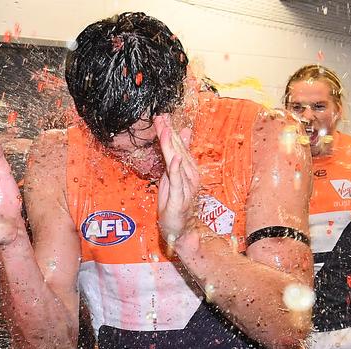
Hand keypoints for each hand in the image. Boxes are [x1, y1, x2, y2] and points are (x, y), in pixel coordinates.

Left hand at [155, 114, 198, 245]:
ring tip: (166, 131)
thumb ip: (175, 159)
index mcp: (187, 170)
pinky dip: (177, 169)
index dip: (169, 131)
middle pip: (178, 150)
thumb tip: (180, 137)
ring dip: (172, 146)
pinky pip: (179, 181)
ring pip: (178, 162)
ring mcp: (186, 187)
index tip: (162, 116)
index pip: (178, 147)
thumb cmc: (175, 205)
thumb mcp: (173, 178)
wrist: (181, 231)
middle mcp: (190, 175)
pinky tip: (176, 158)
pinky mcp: (180, 198)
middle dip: (168, 133)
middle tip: (160, 117)